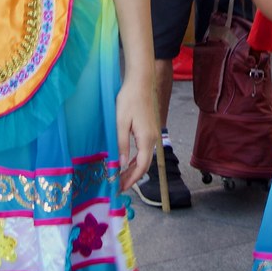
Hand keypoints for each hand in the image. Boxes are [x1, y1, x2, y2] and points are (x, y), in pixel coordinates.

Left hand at [116, 75, 156, 191]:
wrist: (140, 83)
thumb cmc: (129, 100)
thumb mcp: (120, 122)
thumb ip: (121, 143)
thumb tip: (120, 163)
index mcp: (146, 139)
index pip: (141, 166)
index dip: (131, 179)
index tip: (120, 187)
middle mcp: (153, 140)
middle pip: (144, 165)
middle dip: (132, 177)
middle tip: (119, 185)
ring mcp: (153, 135)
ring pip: (145, 158)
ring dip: (134, 169)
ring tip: (122, 176)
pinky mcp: (150, 130)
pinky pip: (144, 150)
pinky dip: (137, 159)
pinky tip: (128, 161)